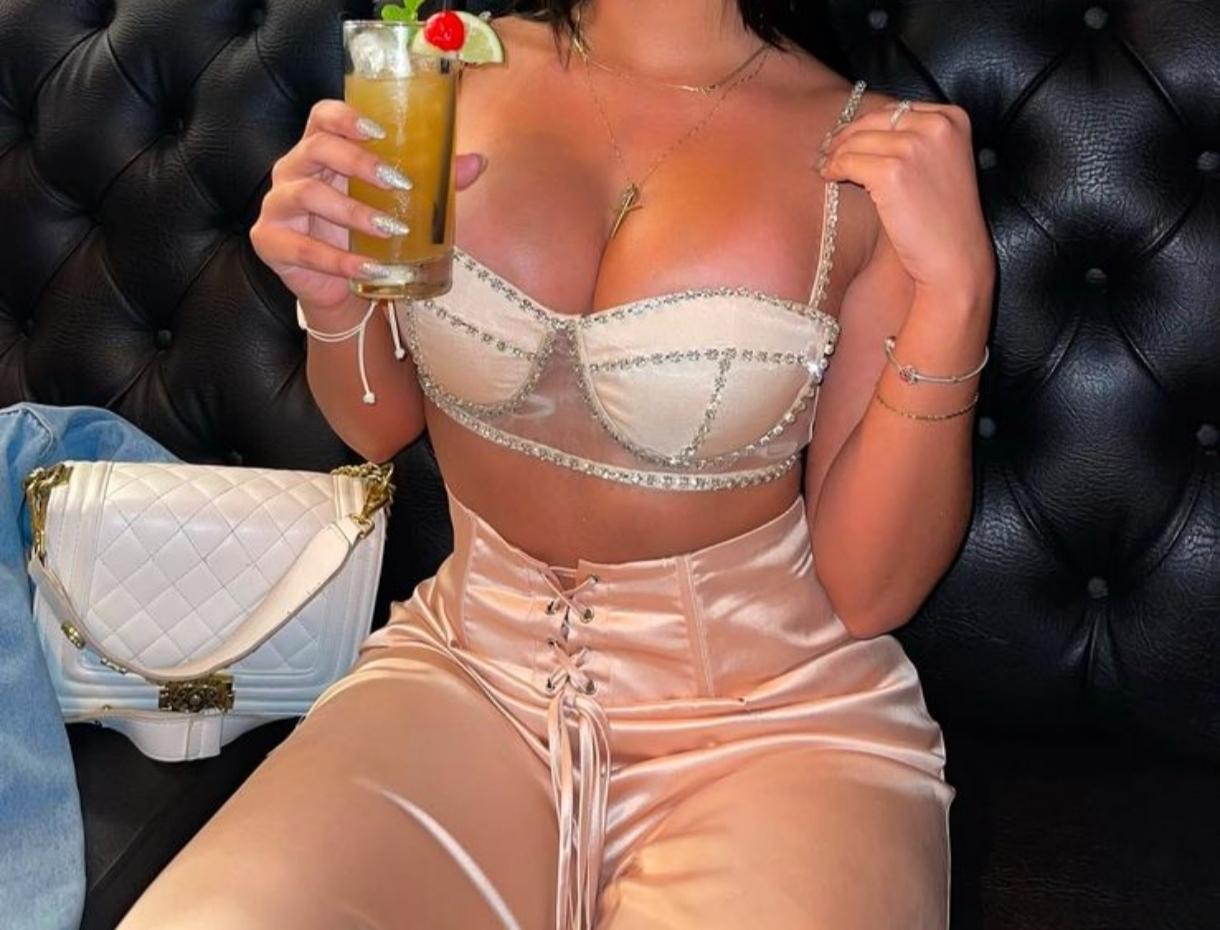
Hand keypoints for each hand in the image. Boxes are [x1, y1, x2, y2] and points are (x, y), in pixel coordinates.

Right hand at [250, 99, 486, 312]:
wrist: (337, 287)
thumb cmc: (363, 234)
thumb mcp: (396, 204)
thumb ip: (433, 181)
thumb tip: (478, 162)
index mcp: (319, 151)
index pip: (320, 116)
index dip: (345, 117)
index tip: (379, 132)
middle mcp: (292, 170)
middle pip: (316, 148)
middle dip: (359, 163)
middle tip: (398, 183)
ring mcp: (277, 205)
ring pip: (307, 194)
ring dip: (353, 211)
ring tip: (391, 228)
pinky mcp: (269, 241)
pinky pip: (303, 248)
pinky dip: (339, 260)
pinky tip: (370, 266)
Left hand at [818, 98, 994, 300]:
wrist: (955, 258)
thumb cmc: (944, 219)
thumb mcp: (941, 164)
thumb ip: (917, 139)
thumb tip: (865, 127)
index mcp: (953, 118)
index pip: (897, 111)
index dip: (867, 125)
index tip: (848, 139)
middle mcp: (937, 125)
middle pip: (874, 120)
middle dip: (846, 136)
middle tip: (826, 151)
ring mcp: (915, 146)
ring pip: (857, 140)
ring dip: (835, 154)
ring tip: (824, 167)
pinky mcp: (892, 171)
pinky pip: (847, 162)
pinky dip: (833, 169)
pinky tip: (828, 178)